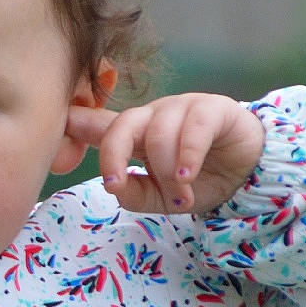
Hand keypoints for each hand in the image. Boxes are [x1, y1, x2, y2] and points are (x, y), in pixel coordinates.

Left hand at [64, 93, 265, 214]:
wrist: (249, 174)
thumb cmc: (199, 181)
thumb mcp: (162, 198)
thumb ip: (135, 193)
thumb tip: (115, 186)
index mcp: (135, 135)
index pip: (98, 126)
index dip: (75, 124)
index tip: (56, 126)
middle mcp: (154, 116)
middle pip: (122, 125)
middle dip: (111, 156)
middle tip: (114, 185)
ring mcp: (183, 108)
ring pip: (159, 133)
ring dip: (166, 171)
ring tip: (183, 195)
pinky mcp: (213, 108)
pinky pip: (193, 127)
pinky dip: (188, 154)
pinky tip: (188, 176)